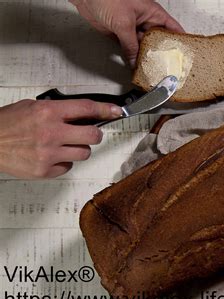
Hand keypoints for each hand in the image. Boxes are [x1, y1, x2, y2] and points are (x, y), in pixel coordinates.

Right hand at [0, 99, 122, 178]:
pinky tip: (51, 156)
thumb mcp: (31, 107)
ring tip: (63, 145)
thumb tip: (81, 114)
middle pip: (93, 135)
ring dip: (78, 149)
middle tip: (87, 133)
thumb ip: (57, 110)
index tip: (117, 111)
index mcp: (48, 112)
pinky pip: (68, 167)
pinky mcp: (44, 170)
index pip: (87, 109)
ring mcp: (48, 154)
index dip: (106, 109)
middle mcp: (51, 132)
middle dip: (94, 134)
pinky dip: (63, 163)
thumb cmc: (5, 124)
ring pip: (84, 153)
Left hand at [69, 0, 183, 66]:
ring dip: (145, 57)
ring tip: (150, 69)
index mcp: (152, 13)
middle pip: (157, 40)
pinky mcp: (120, 33)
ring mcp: (132, 27)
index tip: (184, 54)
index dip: (180, 40)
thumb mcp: (123, 23)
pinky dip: (132, 56)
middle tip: (165, 67)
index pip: (172, 28)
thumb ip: (130, 45)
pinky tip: (135, 64)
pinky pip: (129, 47)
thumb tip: (135, 60)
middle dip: (161, 53)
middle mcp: (144, 20)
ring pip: (143, 46)